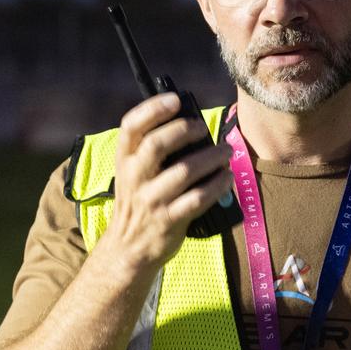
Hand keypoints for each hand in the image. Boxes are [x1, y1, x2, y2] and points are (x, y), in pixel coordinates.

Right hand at [99, 92, 230, 276]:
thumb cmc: (138, 203)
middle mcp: (134, 178)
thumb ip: (150, 151)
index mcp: (124, 160)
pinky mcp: (169, 220)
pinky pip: (198, 198)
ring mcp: (151, 200)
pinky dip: (217, 185)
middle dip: (186, 130)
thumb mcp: (132, 174)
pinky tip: (227, 178)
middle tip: (204, 129)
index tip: (175, 100)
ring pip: (184, 171)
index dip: (153, 109)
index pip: (131, 126)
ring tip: (226, 152)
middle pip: (157, 144)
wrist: (128, 249)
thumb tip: (191, 124)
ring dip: (211, 157)